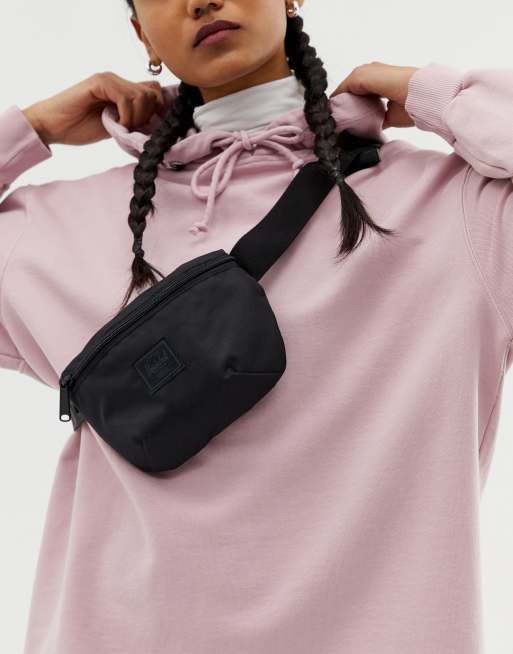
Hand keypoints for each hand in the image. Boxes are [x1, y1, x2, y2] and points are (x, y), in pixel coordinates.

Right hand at [21, 72, 166, 146]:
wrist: (53, 126)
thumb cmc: (81, 128)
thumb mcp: (117, 126)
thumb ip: (134, 119)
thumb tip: (158, 122)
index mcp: (123, 89)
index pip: (154, 90)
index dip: (158, 109)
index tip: (150, 128)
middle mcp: (118, 80)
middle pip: (152, 92)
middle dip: (148, 115)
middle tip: (132, 129)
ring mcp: (108, 79)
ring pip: (142, 95)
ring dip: (137, 117)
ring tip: (122, 128)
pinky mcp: (98, 82)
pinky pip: (125, 97)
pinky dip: (126, 115)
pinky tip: (117, 124)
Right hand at [329, 61, 418, 128]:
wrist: (416, 95)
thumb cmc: (390, 80)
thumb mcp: (361, 76)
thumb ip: (346, 85)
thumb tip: (335, 99)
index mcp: (370, 75)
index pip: (348, 86)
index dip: (338, 96)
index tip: (330, 109)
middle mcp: (374, 88)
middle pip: (353, 99)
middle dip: (344, 108)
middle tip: (335, 119)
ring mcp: (381, 103)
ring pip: (360, 111)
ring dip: (353, 118)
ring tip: (342, 126)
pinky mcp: (387, 118)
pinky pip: (371, 125)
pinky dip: (363, 129)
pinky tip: (354, 132)